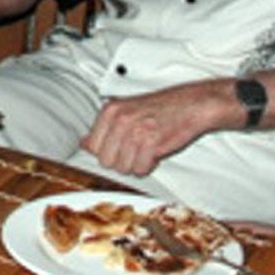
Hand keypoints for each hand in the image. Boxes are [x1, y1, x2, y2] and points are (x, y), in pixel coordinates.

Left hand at [82, 80, 238, 178]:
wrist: (190, 105)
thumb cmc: (159, 108)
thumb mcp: (124, 110)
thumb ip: (103, 128)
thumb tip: (84, 144)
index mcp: (110, 111)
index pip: (92, 147)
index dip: (107, 152)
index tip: (120, 147)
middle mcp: (120, 120)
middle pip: (106, 161)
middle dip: (121, 160)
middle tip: (136, 148)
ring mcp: (135, 132)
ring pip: (123, 168)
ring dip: (136, 163)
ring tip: (147, 148)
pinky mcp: (152, 144)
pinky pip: (141, 169)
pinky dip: (149, 165)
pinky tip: (155, 152)